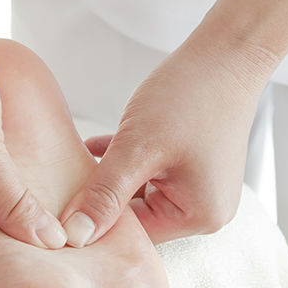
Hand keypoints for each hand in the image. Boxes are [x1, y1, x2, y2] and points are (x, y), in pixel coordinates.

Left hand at [61, 37, 269, 245]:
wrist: (226, 51)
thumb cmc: (190, 95)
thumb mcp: (137, 148)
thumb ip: (104, 195)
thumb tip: (74, 236)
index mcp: (199, 216)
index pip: (134, 236)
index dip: (97, 222)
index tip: (61, 208)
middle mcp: (205, 210)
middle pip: (137, 216)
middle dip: (102, 197)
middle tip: (63, 181)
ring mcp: (199, 187)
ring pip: (137, 192)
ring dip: (109, 176)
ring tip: (75, 160)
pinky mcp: (191, 166)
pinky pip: (147, 173)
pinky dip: (122, 161)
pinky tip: (95, 145)